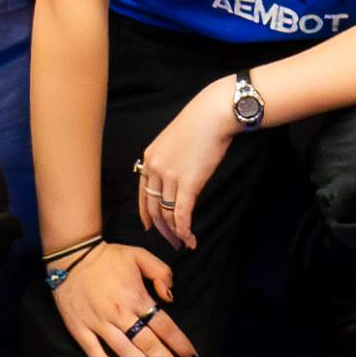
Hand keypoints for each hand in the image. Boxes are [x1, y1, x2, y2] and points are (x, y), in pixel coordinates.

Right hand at [55, 237, 194, 356]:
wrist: (71, 255)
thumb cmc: (109, 257)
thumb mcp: (140, 255)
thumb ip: (161, 273)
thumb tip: (170, 299)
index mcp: (136, 297)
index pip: (164, 325)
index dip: (180, 343)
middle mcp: (120, 313)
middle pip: (148, 343)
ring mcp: (98, 322)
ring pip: (124, 351)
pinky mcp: (79, 328)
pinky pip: (92, 350)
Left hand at [130, 84, 244, 248]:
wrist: (213, 114)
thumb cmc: (200, 124)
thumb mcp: (174, 140)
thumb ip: (169, 160)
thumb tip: (175, 180)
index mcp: (149, 158)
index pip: (142, 194)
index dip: (146, 214)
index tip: (149, 226)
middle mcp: (155, 168)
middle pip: (154, 207)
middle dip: (161, 228)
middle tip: (169, 240)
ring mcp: (170, 176)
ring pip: (168, 212)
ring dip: (175, 231)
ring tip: (182, 242)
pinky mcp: (188, 182)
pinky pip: (183, 212)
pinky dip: (185, 228)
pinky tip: (189, 238)